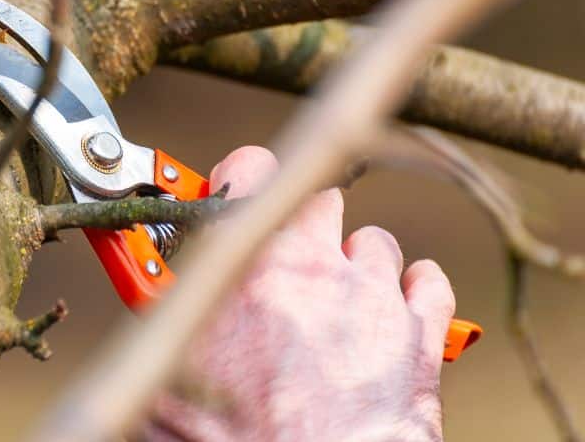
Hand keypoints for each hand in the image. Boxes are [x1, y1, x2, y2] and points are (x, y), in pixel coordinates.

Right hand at [144, 147, 454, 441]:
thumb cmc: (229, 437)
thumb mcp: (168, 366)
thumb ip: (169, 310)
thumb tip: (156, 295)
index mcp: (245, 263)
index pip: (250, 170)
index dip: (242, 177)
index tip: (235, 191)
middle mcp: (313, 266)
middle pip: (318, 198)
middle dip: (301, 222)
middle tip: (283, 260)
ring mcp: (373, 297)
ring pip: (373, 242)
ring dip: (355, 263)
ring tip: (334, 302)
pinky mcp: (420, 338)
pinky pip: (429, 283)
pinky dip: (414, 292)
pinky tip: (392, 313)